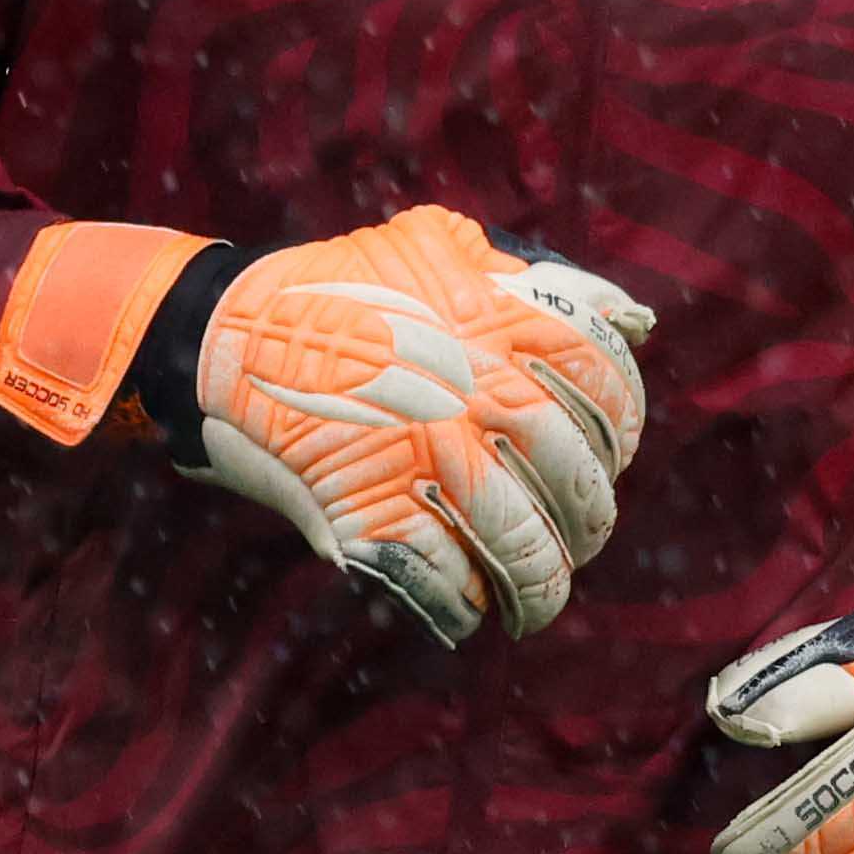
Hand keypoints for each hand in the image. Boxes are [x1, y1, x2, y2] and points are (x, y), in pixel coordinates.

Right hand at [187, 212, 654, 640]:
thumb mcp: (437, 246)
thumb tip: (633, 319)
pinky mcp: (375, 519)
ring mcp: (430, 463)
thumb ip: (535, 279)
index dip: (621, 432)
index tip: (610, 456)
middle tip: (576, 540)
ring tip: (533, 602)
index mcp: (505, 329)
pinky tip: (466, 606)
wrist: (220, 336)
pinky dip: (464, 606)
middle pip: (577, 484)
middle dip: (587, 523)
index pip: (607, 391)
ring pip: (524, 550)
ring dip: (539, 589)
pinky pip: (448, 586)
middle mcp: (482, 397)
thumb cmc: (331, 289)